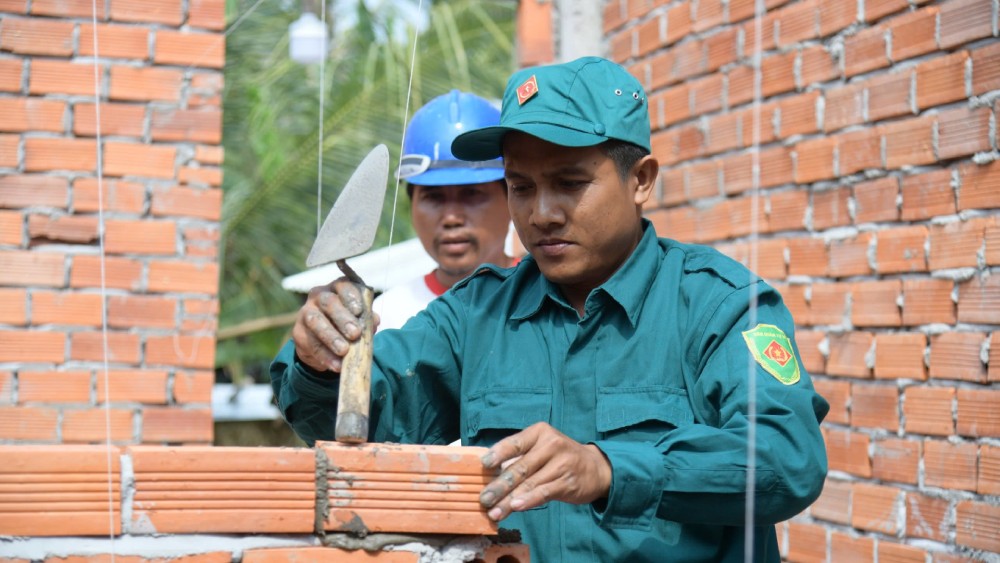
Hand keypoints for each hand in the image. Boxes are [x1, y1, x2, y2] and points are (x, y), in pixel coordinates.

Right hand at [291, 278, 375, 371]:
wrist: (325, 343)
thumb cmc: (346, 324)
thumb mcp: (359, 320)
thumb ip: (367, 319)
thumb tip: (374, 320)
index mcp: (337, 289)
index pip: (343, 286)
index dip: (351, 297)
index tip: (359, 311)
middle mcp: (318, 296)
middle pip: (329, 303)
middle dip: (343, 318)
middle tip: (355, 334)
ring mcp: (305, 313)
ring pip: (316, 322)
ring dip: (332, 338)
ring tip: (344, 351)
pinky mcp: (298, 333)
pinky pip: (311, 344)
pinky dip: (326, 356)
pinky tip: (336, 364)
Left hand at [478, 422, 611, 520]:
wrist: (596, 468)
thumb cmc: (560, 457)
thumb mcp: (542, 447)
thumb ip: (520, 456)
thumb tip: (490, 474)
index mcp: (540, 432)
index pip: (515, 443)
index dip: (498, 453)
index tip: (484, 465)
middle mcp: (551, 445)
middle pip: (520, 467)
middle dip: (499, 485)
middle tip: (484, 499)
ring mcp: (561, 464)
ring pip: (529, 483)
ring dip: (509, 500)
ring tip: (494, 511)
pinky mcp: (567, 482)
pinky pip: (543, 492)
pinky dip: (528, 500)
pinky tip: (516, 507)